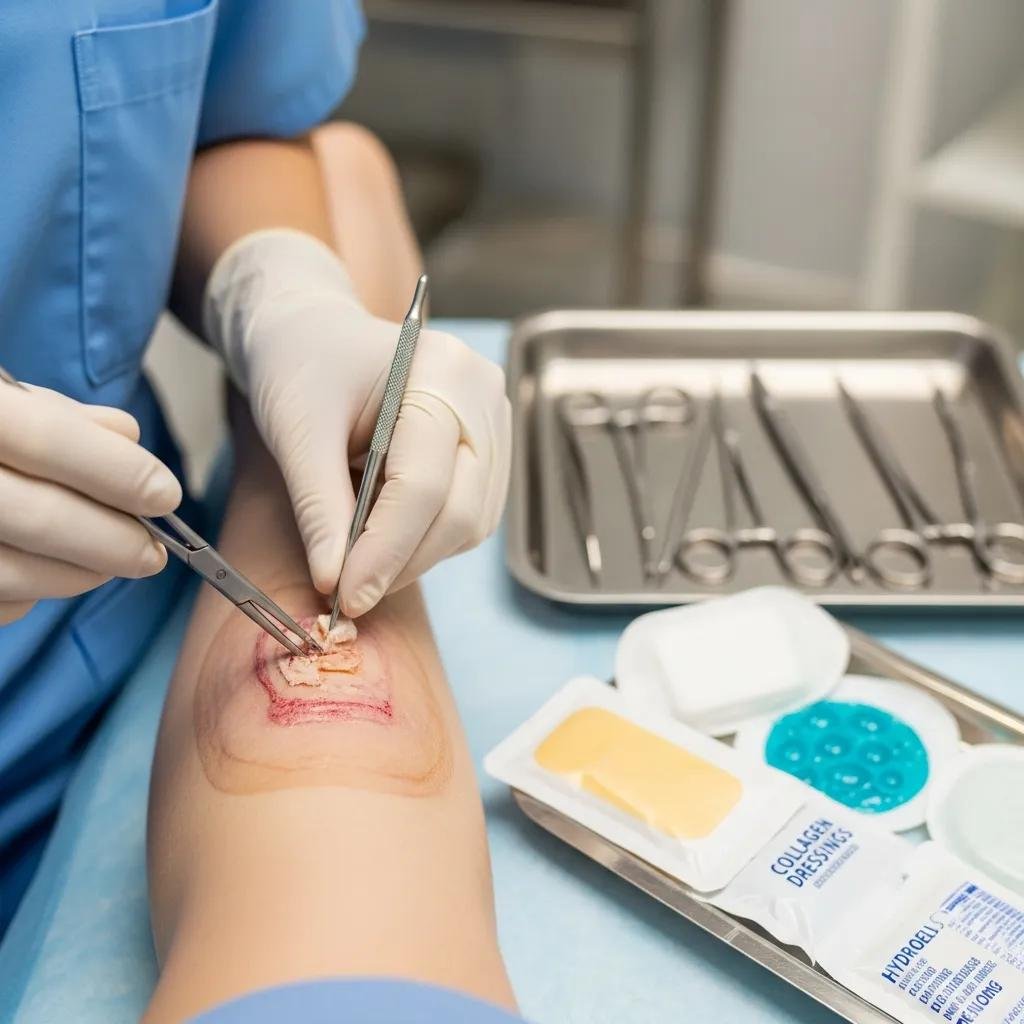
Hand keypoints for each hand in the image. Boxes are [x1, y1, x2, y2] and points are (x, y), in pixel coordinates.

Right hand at [0, 383, 180, 623]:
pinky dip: (24, 593)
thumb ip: (54, 415)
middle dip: (112, 540)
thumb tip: (127, 436)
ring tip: (114, 564)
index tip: (165, 495)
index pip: (43, 438)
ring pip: (10, 571)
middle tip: (153, 553)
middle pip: (37, 516)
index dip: (114, 471)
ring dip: (77, 574)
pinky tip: (45, 575)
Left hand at [204, 229, 510, 616]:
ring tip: (359, 555)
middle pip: (461, 510)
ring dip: (415, 556)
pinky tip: (384, 533)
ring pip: (471, 524)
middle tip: (348, 592)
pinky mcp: (487, 451)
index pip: (424, 482)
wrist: (311, 332)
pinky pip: (470, 517)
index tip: (344, 596)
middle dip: (402, 561)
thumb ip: (318, 508)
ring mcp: (493, 425)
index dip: (385, 549)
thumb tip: (333, 581)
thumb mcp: (296, 430)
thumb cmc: (300, 364)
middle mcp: (484, 398)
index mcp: (443, 372)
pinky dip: (425, 540)